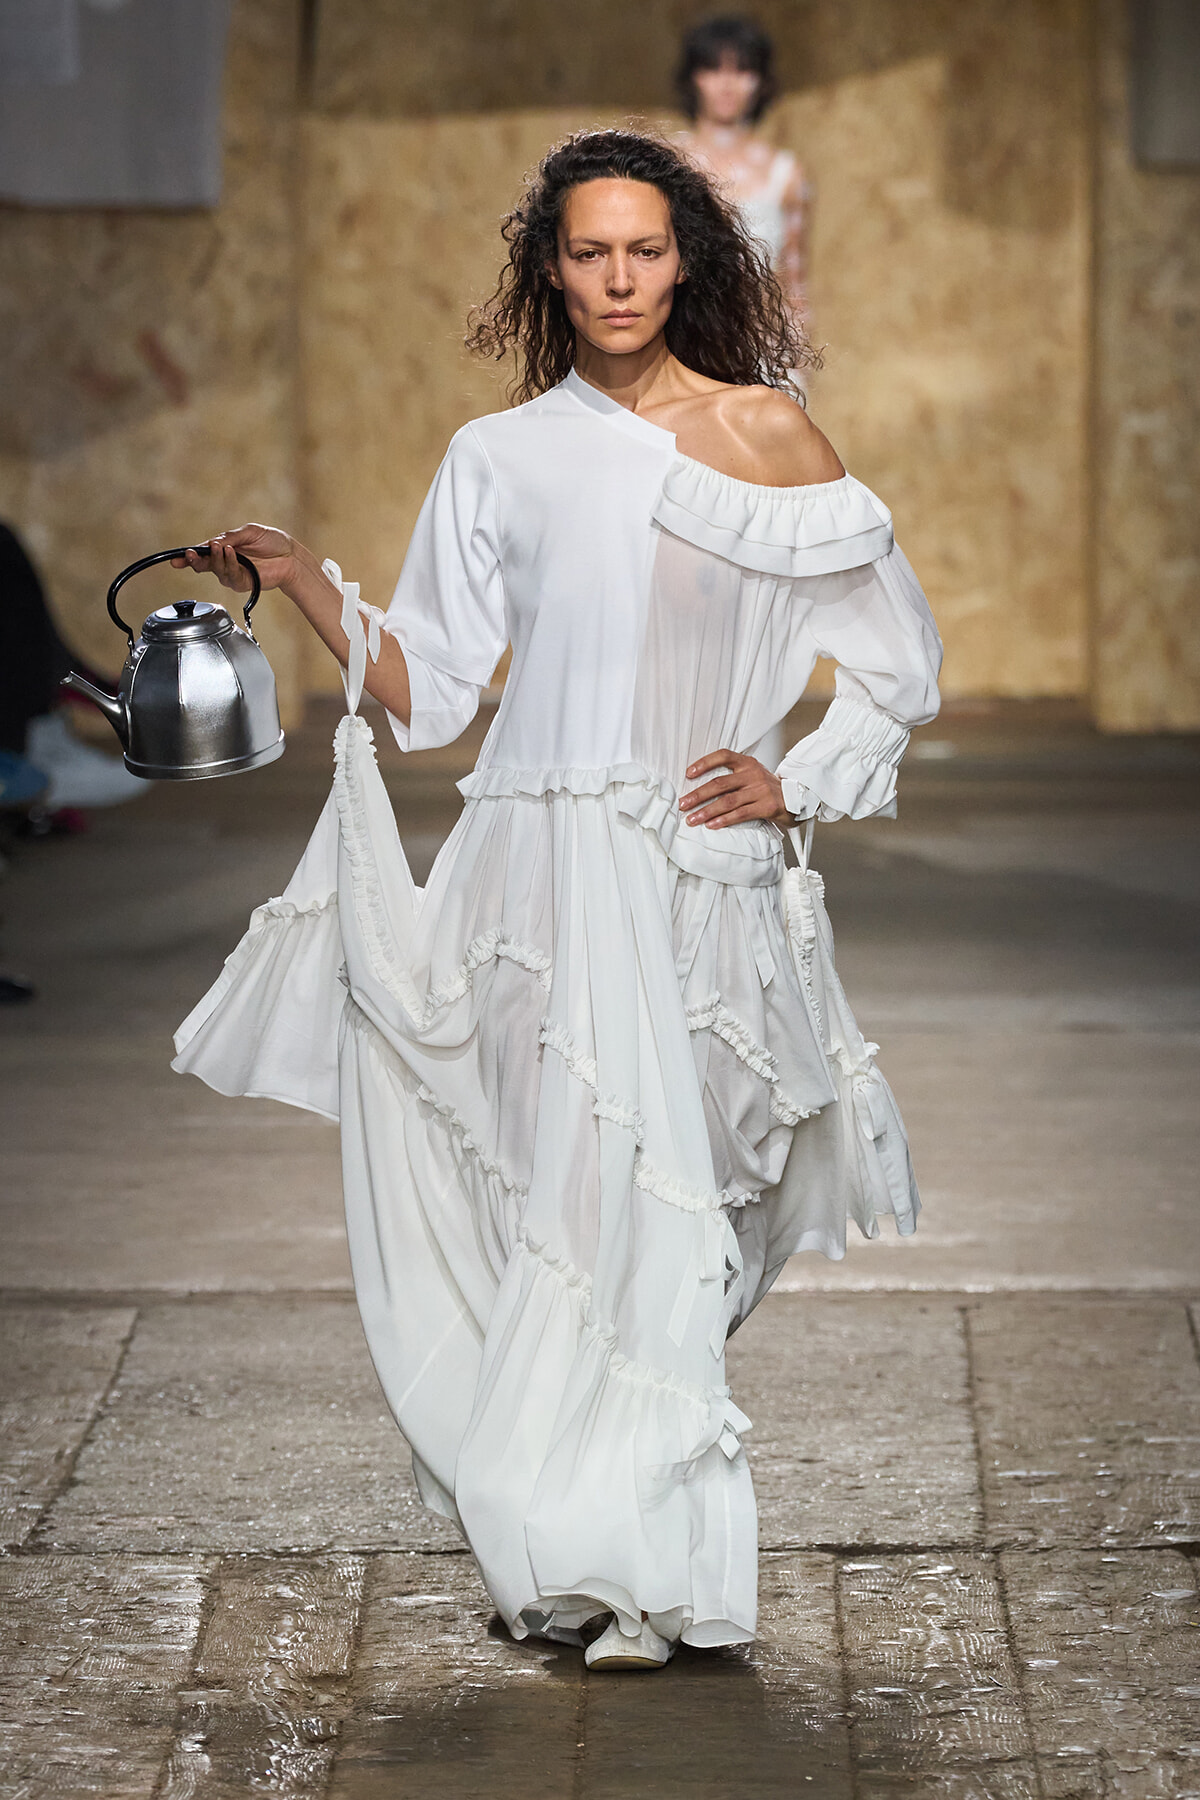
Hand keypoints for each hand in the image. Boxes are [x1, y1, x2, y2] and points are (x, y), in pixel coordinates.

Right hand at [170, 524, 299, 593]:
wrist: (290, 556)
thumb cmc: (272, 542)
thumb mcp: (248, 532)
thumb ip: (230, 537)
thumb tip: (212, 542)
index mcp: (224, 549)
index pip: (203, 554)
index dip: (187, 557)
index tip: (175, 559)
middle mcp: (226, 563)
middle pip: (203, 566)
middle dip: (194, 561)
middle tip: (189, 555)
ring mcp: (233, 574)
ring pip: (216, 570)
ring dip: (215, 558)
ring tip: (219, 547)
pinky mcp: (243, 583)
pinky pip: (230, 574)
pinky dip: (229, 562)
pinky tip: (231, 553)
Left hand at [680, 749, 795, 829]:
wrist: (797, 798)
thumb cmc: (767, 789)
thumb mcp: (752, 775)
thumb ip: (732, 776)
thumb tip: (700, 787)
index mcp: (747, 763)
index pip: (723, 756)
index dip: (704, 763)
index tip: (688, 773)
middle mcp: (753, 774)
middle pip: (720, 783)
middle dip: (698, 795)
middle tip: (683, 804)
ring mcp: (761, 790)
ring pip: (728, 801)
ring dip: (707, 811)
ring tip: (692, 819)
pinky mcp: (767, 806)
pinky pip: (741, 814)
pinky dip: (724, 820)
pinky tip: (712, 825)